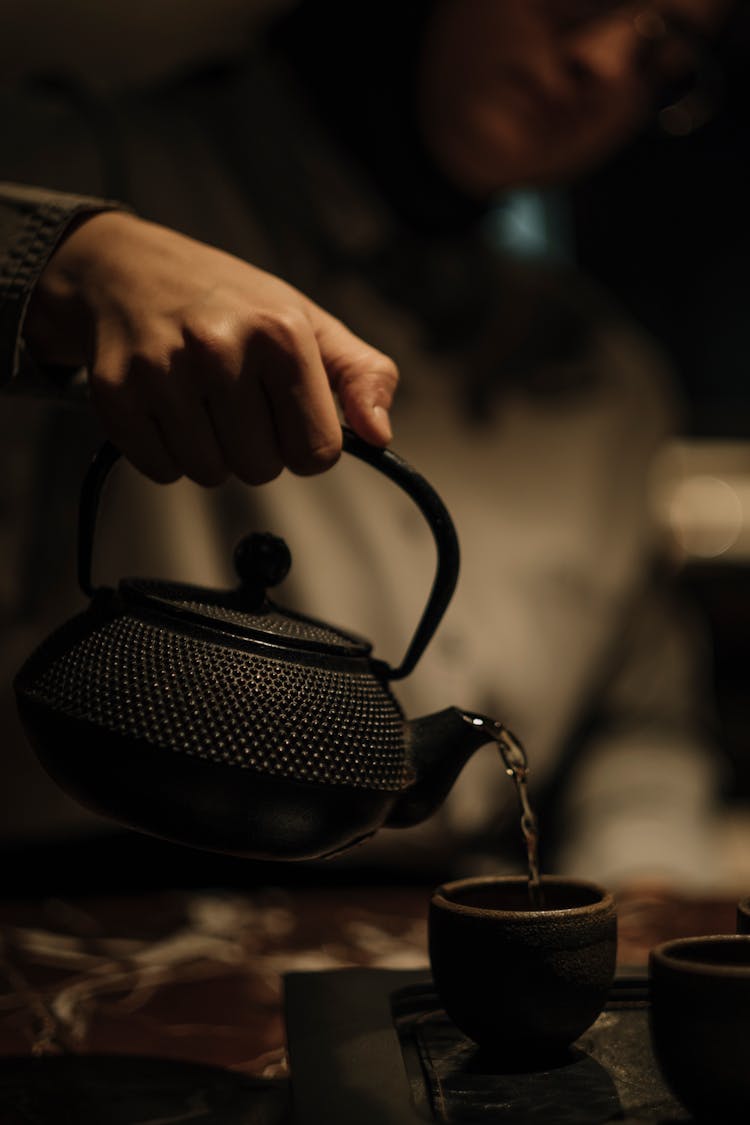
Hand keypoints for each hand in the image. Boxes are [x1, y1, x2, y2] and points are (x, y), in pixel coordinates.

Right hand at [23, 211, 396, 484]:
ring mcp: (163, 371)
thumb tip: (380, 436)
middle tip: (236, 401)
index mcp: (281, 332)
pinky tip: (166, 408)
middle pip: (263, 469)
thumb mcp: (309, 324)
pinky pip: (162, 471)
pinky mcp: (116, 394)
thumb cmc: (231, 304)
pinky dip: (167, 453)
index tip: (286, 413)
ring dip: (211, 452)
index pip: (318, 453)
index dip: (305, 442)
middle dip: (256, 448)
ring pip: (211, 474)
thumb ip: (362, 376)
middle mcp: (221, 347)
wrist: (129, 269)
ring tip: (200, 401)